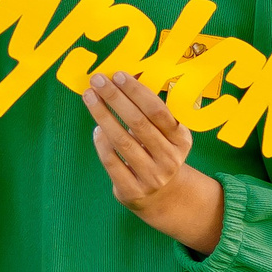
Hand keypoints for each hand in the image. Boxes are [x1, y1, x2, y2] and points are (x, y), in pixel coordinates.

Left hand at [83, 70, 224, 254]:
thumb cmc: (158, 152)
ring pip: (122, 141)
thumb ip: (150, 111)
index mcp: (181, 139)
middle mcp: (170, 159)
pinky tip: (96, 128)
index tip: (118, 75)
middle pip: (138, 123)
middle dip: (115, 98)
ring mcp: (152, 177)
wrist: (163, 196)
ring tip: (89, 97)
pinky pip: (112, 162)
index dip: (137, 92)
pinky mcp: (133, 190)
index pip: (158, 111)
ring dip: (103, 115)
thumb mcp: (166, 134)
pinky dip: (101, 142)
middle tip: (97, 80)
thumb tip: (123, 78)